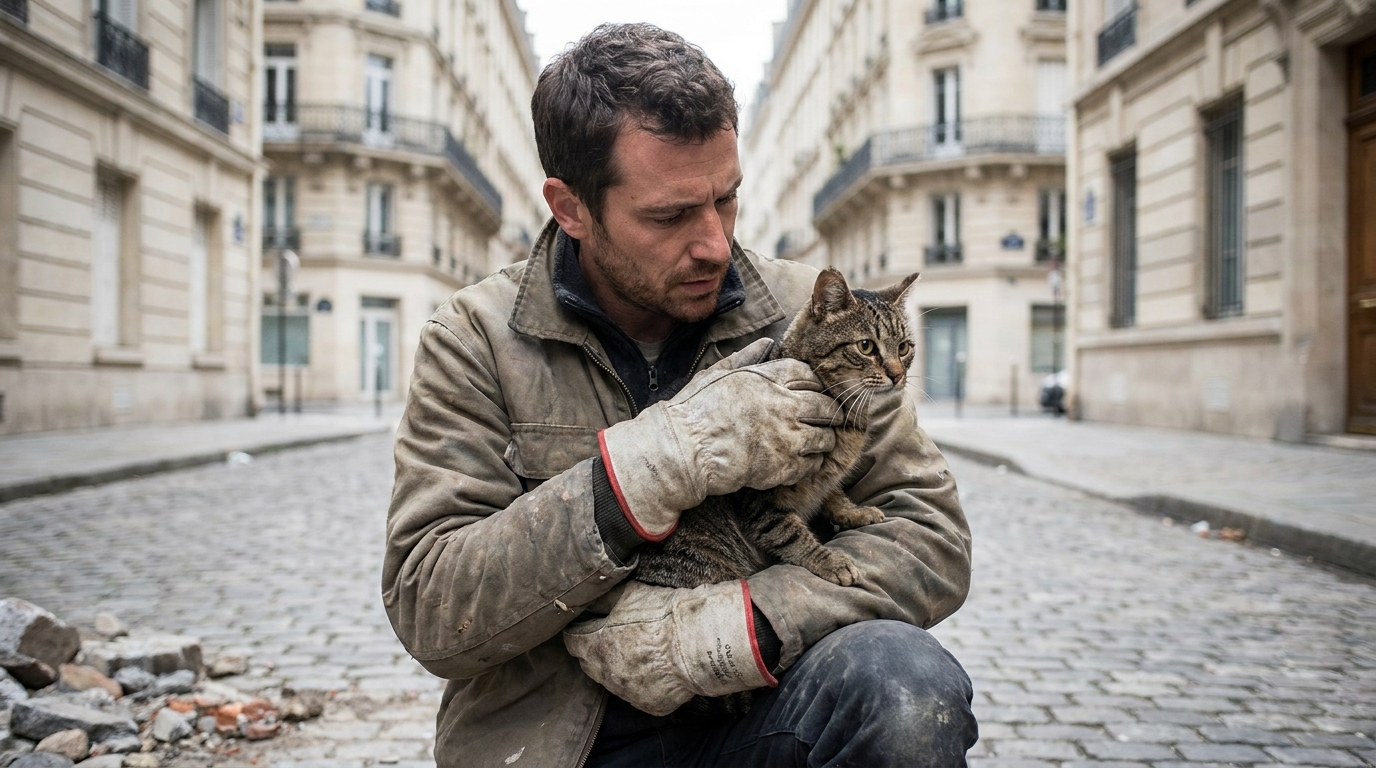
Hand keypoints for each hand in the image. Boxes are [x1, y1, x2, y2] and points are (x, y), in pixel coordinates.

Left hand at [563, 580, 775, 716]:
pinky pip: (641, 695)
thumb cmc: (663, 615)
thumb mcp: (627, 595)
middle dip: (596, 652)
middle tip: (613, 638)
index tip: (586, 626)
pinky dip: (646, 683)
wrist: (697, 642)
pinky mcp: (651, 705)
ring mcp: (629, 693)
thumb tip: (588, 598)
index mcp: (597, 646)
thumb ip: (602, 599)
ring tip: (640, 653)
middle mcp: (608, 675)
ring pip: (614, 682)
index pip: (573, 642)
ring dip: (620, 669)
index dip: (579, 632)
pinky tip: (658, 670)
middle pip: (590, 665)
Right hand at [598, 338, 838, 538]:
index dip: (814, 383)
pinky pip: (812, 464)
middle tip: (827, 419)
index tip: (812, 391)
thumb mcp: (716, 374)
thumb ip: (745, 358)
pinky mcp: (784, 466)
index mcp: (767, 379)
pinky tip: (801, 462)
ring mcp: (787, 437)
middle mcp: (783, 405)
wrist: (684, 451)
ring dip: (824, 440)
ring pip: (825, 437)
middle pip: (826, 406)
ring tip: (817, 443)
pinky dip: (811, 463)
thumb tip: (767, 342)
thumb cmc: (693, 411)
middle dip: (830, 413)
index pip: (808, 374)